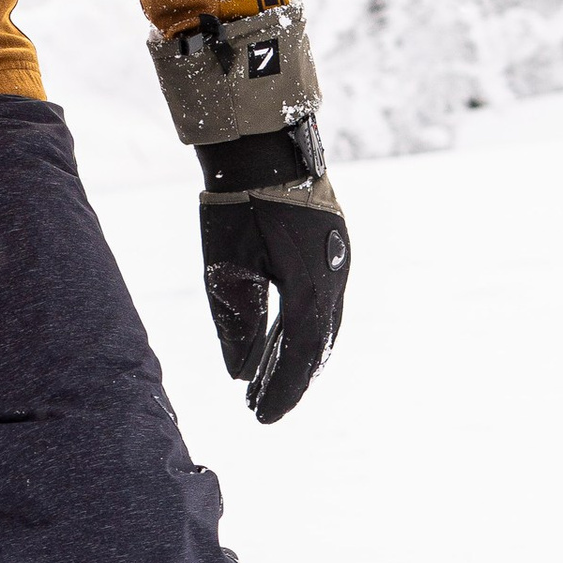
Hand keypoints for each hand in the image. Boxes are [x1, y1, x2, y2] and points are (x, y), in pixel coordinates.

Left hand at [148, 7, 346, 423]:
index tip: (261, 418)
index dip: (281, 389)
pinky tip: (287, 342)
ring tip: (271, 384)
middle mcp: (333, 276)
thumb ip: (234, 321)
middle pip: (316, 345)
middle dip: (291, 380)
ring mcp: (337, 260)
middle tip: (263, 409)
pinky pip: (326, 303)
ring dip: (300, 357)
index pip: (297, 353)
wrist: (263, 144)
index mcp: (309, 284)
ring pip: (325, 326)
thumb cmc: (236, 202)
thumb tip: (238, 374)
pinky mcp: (332, 247)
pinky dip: (308, 331)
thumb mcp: (225, 264)